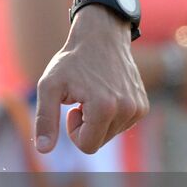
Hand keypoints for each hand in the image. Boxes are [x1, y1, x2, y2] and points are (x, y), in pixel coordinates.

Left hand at [34, 6, 147, 153]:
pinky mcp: (143, 105)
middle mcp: (127, 110)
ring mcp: (139, 108)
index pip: (87, 146)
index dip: (73, 130)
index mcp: (104, 108)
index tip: (72, 107)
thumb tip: (42, 150)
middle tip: (81, 98)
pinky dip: (110, 114)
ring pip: (110, 134)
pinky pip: (121, 124)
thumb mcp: (49, 86)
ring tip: (94, 92)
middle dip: (86, 126)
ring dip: (97, 119)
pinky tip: (106, 92)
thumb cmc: (71, 61)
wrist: (100, 36)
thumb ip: (45, 119)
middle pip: (99, 142)